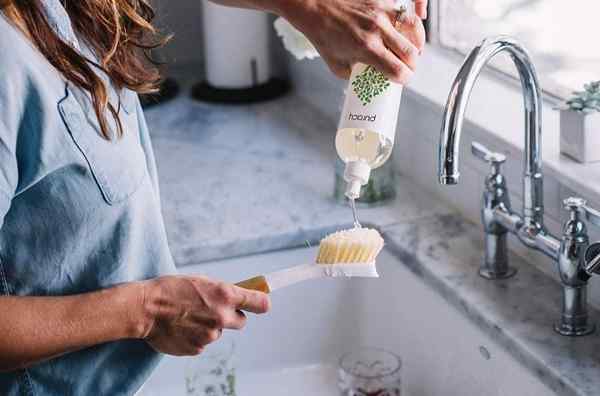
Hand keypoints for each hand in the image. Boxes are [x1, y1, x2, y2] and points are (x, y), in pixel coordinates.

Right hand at [139, 276, 269, 355]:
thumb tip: (237, 297)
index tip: (262, 303)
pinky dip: (195, 336)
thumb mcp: (202, 281)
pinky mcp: (197, 348)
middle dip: (232, 317)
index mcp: (225, 295)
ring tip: (188, 316)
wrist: (145, 308)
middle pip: (242, 321)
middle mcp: (222, 317)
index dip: (261, 303)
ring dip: (209, 326)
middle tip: (216, 310)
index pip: (260, 303)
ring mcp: (209, 335)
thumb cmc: (171, 289)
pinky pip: (202, 342)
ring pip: (218, 332)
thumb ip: (222, 291)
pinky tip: (181, 327)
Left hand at [279, 0, 426, 82]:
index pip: (398, 71)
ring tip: (413, 52)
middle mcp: (377, 31)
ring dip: (417, 45)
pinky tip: (408, 34)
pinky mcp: (382, 2)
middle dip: (412, 66)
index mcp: (366, 49)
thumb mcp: (337, 65)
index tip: (401, 81)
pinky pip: (405, 14)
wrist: (315, 8)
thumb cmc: (323, 36)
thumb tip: (372, 79)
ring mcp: (381, 14)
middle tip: (406, 69)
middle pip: (410, 54)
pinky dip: (412, 26)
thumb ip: (357, 74)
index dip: (404, 80)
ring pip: (414, 31)